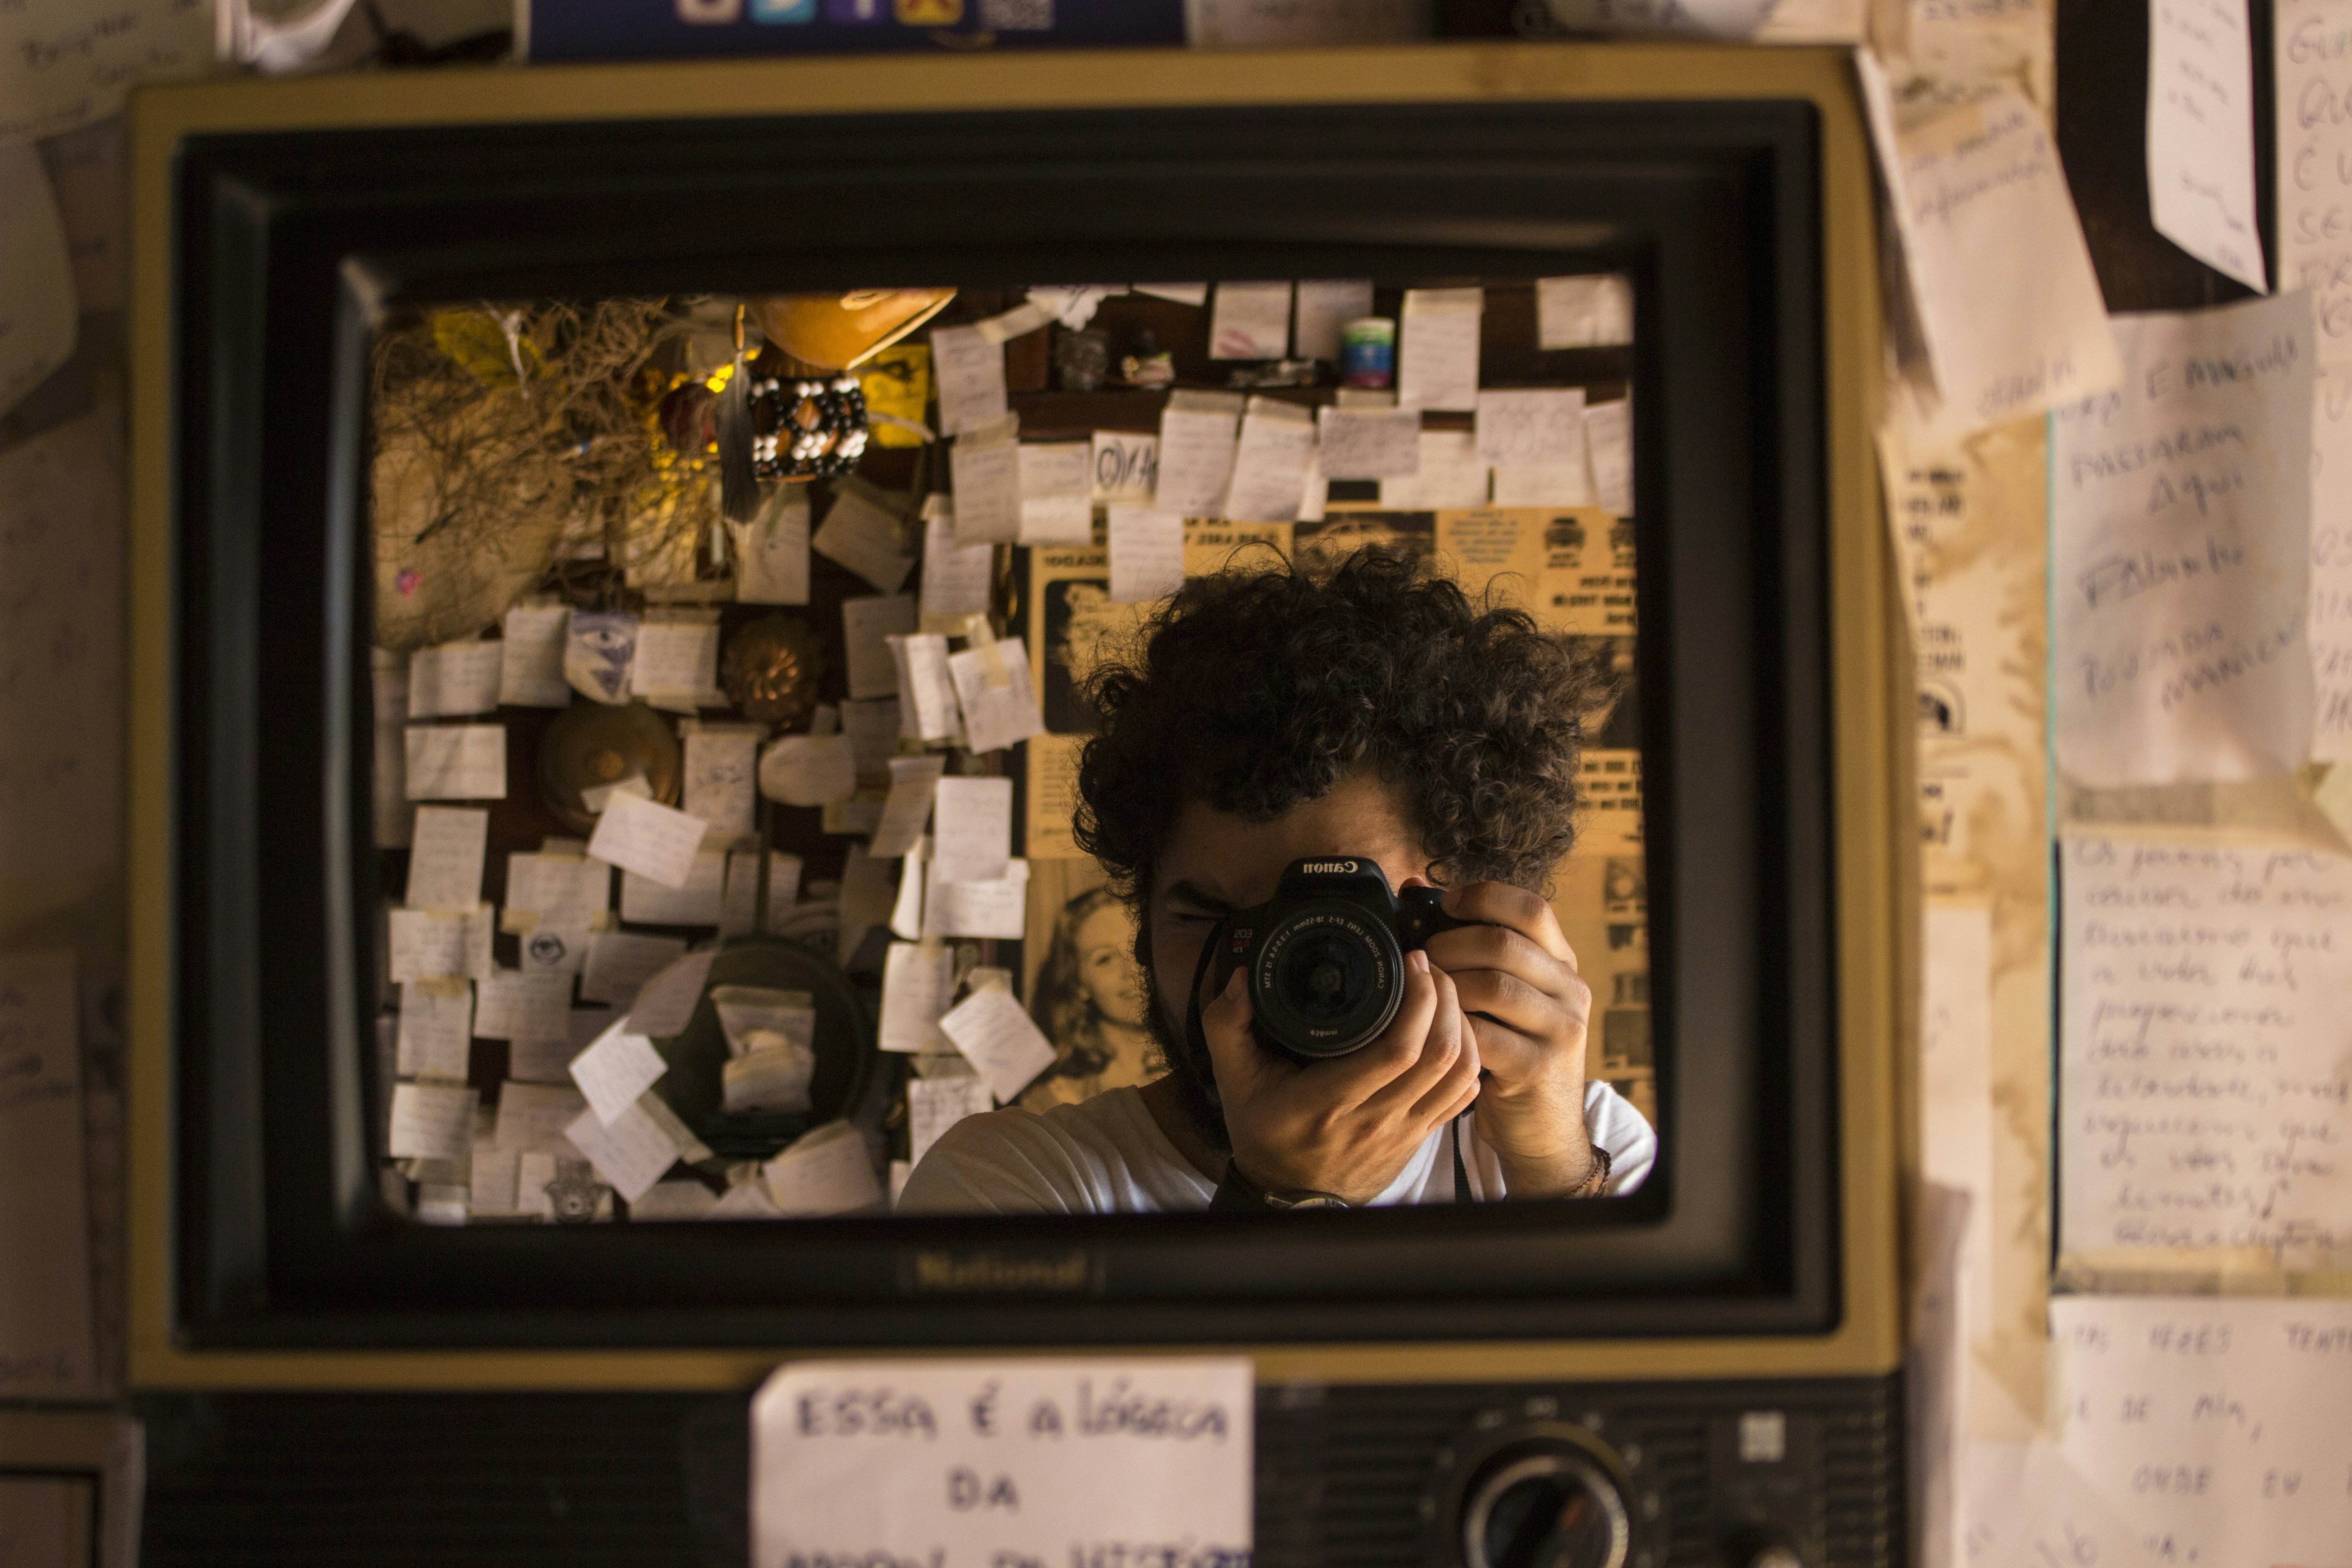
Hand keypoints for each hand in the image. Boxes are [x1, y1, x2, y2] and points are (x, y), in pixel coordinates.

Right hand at [1200, 949, 1482, 1205]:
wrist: (1290, 1200)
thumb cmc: (1265, 1134)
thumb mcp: (1234, 1081)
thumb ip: (1227, 1027)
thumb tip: (1242, 980)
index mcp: (1329, 1100)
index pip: (1396, 1051)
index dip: (1416, 1000)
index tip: (1409, 962)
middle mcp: (1374, 1118)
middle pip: (1438, 1054)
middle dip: (1444, 997)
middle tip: (1429, 965)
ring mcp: (1403, 1130)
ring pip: (1460, 1072)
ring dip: (1462, 1024)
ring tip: (1443, 992)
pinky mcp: (1420, 1136)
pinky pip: (1463, 1094)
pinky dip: (1470, 1056)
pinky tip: (1453, 1030)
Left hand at [1421, 882, 1597, 1197]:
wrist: (1542, 1129)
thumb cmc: (1511, 1053)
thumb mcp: (1509, 999)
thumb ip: (1480, 951)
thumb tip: (1418, 892)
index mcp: (1562, 965)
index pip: (1533, 909)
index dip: (1485, 897)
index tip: (1447, 905)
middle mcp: (1570, 991)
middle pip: (1505, 943)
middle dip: (1450, 945)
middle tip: (1423, 958)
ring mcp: (1560, 1030)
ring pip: (1493, 985)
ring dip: (1447, 986)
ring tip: (1426, 994)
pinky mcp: (1538, 1067)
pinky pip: (1483, 1033)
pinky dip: (1451, 1027)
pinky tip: (1436, 1030)